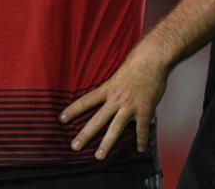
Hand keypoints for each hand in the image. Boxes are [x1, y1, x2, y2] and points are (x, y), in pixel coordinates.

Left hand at [60, 45, 169, 160]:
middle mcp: (116, 99)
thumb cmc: (136, 62)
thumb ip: (113, 85)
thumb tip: (109, 92)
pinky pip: (142, 129)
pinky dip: (141, 140)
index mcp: (108, 88)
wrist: (153, 59)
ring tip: (99, 156)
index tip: (61, 119)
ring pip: (115, 128)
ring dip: (107, 143)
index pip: (86, 101)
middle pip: (97, 120)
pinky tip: (140, 150)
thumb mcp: (118, 73)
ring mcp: (130, 106)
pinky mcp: (144, 109)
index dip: (73, 110)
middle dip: (85, 135)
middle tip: (74, 147)